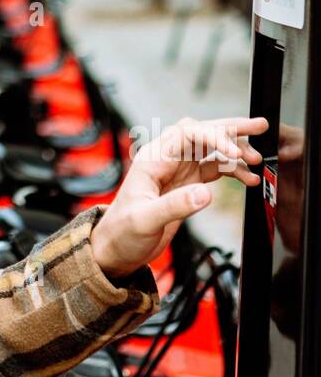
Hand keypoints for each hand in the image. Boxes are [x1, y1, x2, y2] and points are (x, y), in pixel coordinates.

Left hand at [90, 115, 266, 279]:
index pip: (187, 134)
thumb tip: (205, 194)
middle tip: (259, 126)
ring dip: (235, 151)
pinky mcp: (186, 185)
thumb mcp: (145, 220)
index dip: (213, 137)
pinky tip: (247, 178)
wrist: (117, 249)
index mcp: (153, 159)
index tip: (235, 153)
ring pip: (211, 150)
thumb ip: (174, 206)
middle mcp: (167, 160)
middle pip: (202, 133)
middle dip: (231, 129)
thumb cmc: (122, 233)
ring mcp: (178, 171)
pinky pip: (213, 169)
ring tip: (258, 159)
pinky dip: (232, 171)